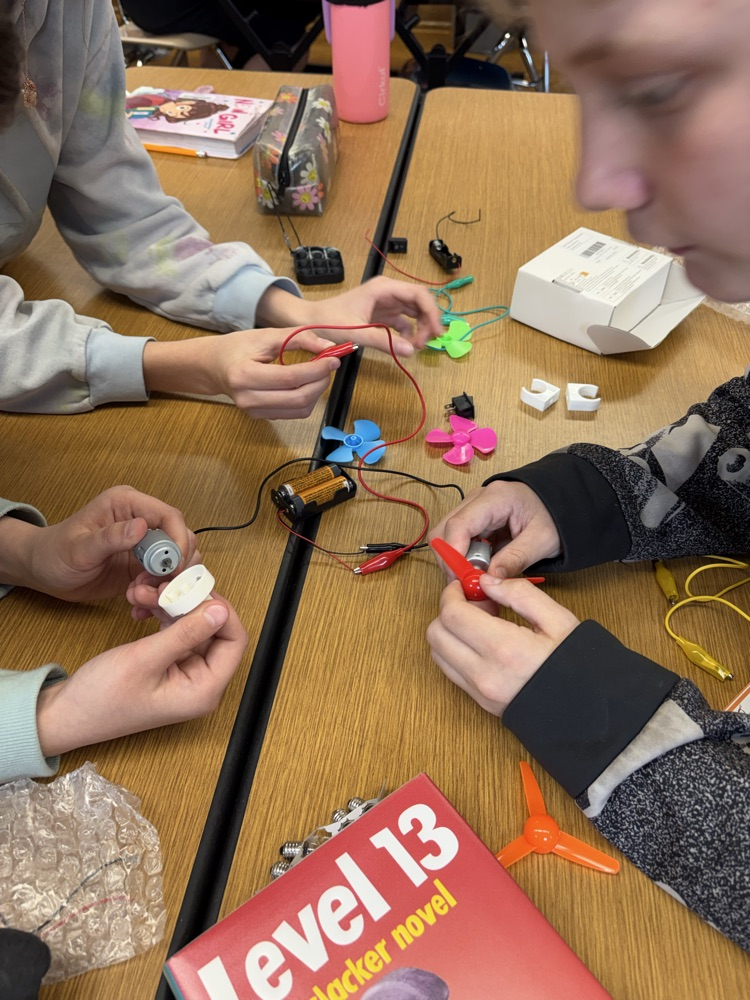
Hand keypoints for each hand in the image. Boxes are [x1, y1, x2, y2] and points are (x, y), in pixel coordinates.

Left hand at [0, 486, 195, 601]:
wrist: (44, 572)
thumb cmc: (54, 553)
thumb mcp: (80, 547)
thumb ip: (110, 537)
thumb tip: (141, 527)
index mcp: (126, 504)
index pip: (169, 516)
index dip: (179, 540)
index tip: (175, 566)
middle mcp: (141, 521)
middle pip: (181, 538)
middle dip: (176, 565)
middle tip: (161, 587)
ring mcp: (144, 544)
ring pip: (178, 560)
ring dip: (168, 582)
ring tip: (144, 596)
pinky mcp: (144, 565)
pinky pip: (165, 578)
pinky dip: (160, 593)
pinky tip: (140, 604)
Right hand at [36, 597, 248, 755]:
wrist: (67, 714)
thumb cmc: (103, 697)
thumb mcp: (145, 659)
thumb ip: (186, 634)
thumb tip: (220, 610)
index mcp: (204, 690)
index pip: (234, 641)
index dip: (221, 611)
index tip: (196, 589)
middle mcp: (201, 683)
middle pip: (216, 631)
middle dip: (192, 603)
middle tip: (166, 586)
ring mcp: (186, 673)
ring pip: (194, 627)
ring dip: (173, 606)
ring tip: (146, 593)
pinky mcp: (170, 665)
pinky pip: (177, 632)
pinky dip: (164, 616)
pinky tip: (144, 606)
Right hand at [143, 327, 339, 418]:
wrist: (214, 367)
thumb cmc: (237, 347)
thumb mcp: (266, 335)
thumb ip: (298, 338)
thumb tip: (328, 345)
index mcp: (245, 376)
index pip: (291, 377)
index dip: (317, 369)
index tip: (333, 358)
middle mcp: (248, 399)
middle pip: (298, 398)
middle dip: (321, 382)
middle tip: (329, 366)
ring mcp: (254, 412)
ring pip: (300, 409)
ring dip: (317, 392)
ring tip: (319, 373)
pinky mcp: (261, 417)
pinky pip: (293, 413)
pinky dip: (307, 398)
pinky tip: (306, 383)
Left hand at [257, 278, 443, 357]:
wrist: (310, 321)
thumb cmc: (329, 321)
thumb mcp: (355, 332)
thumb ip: (383, 341)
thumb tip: (411, 351)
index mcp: (384, 288)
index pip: (419, 295)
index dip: (432, 312)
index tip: (436, 333)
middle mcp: (388, 292)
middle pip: (420, 303)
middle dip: (427, 322)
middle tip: (427, 343)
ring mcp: (386, 303)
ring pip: (414, 313)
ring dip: (419, 329)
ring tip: (416, 347)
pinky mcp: (382, 315)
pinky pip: (404, 323)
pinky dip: (408, 334)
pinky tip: (405, 346)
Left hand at [426, 576, 578, 715]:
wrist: (587, 712)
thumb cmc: (577, 665)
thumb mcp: (557, 619)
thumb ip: (519, 593)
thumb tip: (487, 582)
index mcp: (504, 648)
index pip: (451, 615)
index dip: (451, 594)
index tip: (464, 585)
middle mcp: (484, 673)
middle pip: (436, 634)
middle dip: (448, 611)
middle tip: (476, 604)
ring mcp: (479, 691)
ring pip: (438, 653)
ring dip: (450, 632)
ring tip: (481, 625)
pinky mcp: (480, 701)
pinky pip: (450, 671)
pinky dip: (455, 651)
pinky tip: (483, 643)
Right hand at [430, 481, 561, 578]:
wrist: (563, 504)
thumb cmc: (555, 516)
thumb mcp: (542, 540)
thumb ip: (515, 559)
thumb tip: (488, 580)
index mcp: (495, 498)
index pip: (459, 525)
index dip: (454, 555)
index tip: (462, 580)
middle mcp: (477, 500)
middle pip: (444, 531)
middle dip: (452, 561)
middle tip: (470, 583)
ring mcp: (473, 509)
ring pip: (447, 538)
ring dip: (458, 561)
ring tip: (482, 576)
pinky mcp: (475, 521)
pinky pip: (459, 542)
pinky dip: (466, 559)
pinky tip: (483, 568)